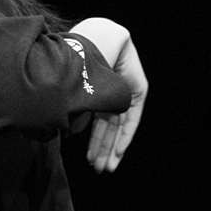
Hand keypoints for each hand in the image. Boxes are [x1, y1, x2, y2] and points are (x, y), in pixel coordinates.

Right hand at [87, 34, 146, 172]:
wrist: (96, 41)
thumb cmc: (76, 62)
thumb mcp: (74, 93)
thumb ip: (76, 112)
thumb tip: (72, 131)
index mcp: (92, 90)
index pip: (95, 121)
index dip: (93, 142)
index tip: (90, 161)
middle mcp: (109, 92)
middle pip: (107, 127)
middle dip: (103, 149)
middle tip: (100, 169)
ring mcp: (124, 92)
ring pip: (118, 125)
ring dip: (112, 147)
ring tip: (106, 167)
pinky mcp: (138, 90)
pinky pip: (132, 118)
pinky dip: (125, 135)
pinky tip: (119, 152)